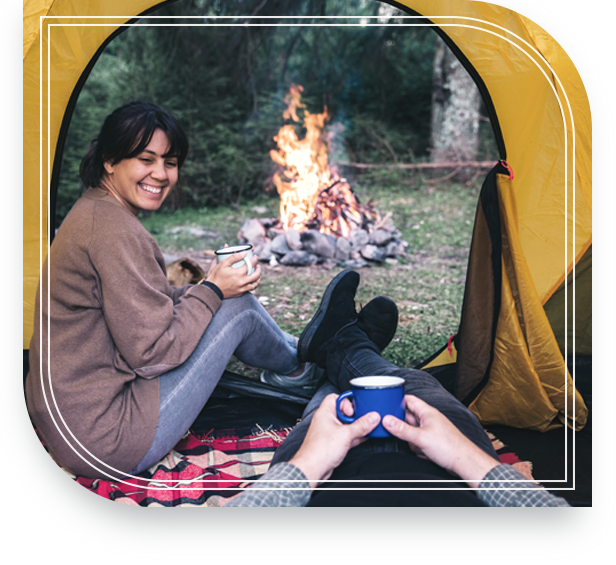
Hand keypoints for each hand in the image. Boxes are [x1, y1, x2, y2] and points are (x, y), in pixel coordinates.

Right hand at [205, 252, 260, 297]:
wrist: (211, 290)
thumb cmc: (216, 276)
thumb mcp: (223, 263)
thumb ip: (234, 257)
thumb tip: (243, 252)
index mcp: (239, 273)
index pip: (251, 264)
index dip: (255, 259)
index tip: (255, 256)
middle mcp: (242, 282)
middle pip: (256, 275)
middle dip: (258, 268)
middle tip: (257, 265)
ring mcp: (242, 289)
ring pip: (255, 284)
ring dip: (258, 278)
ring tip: (257, 273)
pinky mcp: (240, 293)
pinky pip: (250, 289)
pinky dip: (252, 284)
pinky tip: (251, 281)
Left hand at [288, 394, 379, 488]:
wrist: (312, 469)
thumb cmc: (320, 450)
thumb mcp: (346, 434)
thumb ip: (361, 425)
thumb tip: (372, 417)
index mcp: (325, 412)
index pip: (335, 397)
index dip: (347, 401)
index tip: (356, 408)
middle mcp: (326, 421)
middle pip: (343, 412)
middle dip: (355, 415)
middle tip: (364, 419)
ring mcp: (329, 432)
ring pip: (346, 425)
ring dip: (356, 427)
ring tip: (368, 427)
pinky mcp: (333, 443)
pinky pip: (346, 436)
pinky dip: (355, 436)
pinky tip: (365, 437)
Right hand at [382, 395, 499, 488]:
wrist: (465, 463)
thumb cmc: (450, 447)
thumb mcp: (420, 437)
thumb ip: (402, 429)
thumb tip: (386, 420)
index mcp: (427, 412)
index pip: (408, 400)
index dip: (397, 401)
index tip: (385, 406)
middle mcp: (429, 419)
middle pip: (407, 417)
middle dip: (402, 427)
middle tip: (397, 432)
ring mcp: (430, 431)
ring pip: (411, 432)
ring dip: (411, 440)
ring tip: (419, 446)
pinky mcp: (432, 441)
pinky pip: (418, 442)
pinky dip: (418, 448)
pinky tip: (424, 453)